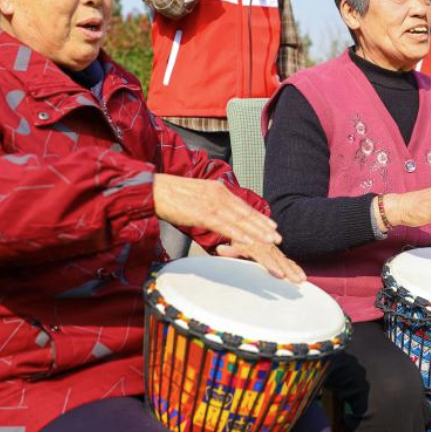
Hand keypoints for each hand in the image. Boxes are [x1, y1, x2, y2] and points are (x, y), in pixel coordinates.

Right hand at [153, 173, 279, 245]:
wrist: (152, 189)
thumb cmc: (171, 195)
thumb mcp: (197, 196)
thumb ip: (210, 203)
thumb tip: (217, 214)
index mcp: (218, 190)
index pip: (243, 206)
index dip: (259, 217)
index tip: (272, 226)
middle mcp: (219, 195)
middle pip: (246, 214)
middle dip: (264, 227)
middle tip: (278, 238)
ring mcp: (211, 204)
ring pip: (239, 220)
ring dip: (257, 232)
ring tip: (270, 242)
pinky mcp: (201, 213)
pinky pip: (223, 226)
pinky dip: (237, 234)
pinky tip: (247, 241)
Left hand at [216, 240, 304, 283]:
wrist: (242, 222)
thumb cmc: (235, 235)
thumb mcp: (230, 240)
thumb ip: (228, 248)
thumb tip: (220, 249)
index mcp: (254, 244)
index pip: (265, 257)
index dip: (272, 266)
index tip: (280, 275)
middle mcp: (265, 246)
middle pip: (278, 259)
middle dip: (288, 270)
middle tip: (296, 280)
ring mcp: (271, 248)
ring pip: (284, 259)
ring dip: (294, 270)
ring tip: (302, 279)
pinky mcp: (275, 250)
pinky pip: (286, 259)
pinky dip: (294, 266)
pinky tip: (302, 275)